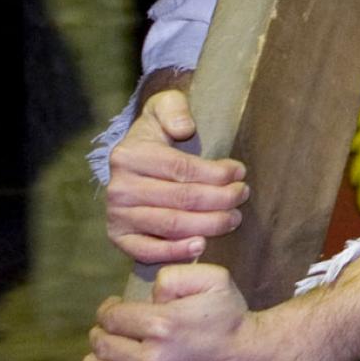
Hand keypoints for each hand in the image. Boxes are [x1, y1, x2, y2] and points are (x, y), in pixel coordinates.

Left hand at [83, 262, 272, 360]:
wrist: (260, 360)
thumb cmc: (235, 318)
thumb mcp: (213, 279)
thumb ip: (174, 275)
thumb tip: (149, 295)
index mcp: (162, 324)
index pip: (111, 317)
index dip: (107, 310)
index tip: (113, 310)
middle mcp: (153, 360)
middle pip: (103, 346)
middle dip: (100, 334)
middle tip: (108, 332)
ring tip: (102, 356)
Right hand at [104, 88, 247, 262]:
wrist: (133, 161)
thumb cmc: (157, 135)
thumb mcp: (164, 108)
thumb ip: (174, 108)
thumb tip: (184, 128)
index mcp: (129, 155)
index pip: (182, 169)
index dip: (216, 173)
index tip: (240, 172)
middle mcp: (118, 188)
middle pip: (182, 199)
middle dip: (220, 199)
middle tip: (242, 195)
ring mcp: (117, 216)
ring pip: (172, 225)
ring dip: (209, 224)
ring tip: (233, 218)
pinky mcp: (120, 238)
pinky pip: (148, 251)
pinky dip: (176, 252)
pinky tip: (201, 246)